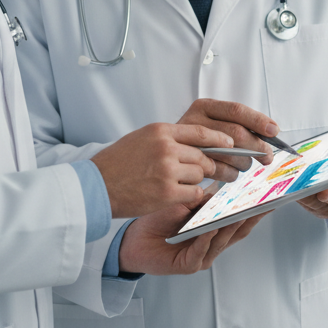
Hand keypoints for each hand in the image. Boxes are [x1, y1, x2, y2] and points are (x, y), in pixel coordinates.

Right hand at [91, 123, 228, 217]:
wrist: (96, 185)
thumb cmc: (118, 162)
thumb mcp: (142, 138)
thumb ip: (169, 138)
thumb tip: (199, 142)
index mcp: (161, 131)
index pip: (201, 131)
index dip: (220, 138)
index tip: (230, 144)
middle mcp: (166, 148)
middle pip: (203, 155)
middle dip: (210, 165)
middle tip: (216, 172)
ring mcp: (167, 171)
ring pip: (200, 174)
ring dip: (197, 181)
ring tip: (187, 185)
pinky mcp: (166, 193)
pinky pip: (194, 193)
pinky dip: (192, 196)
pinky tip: (183, 196)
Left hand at [117, 203, 267, 275]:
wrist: (134, 239)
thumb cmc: (159, 221)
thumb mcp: (187, 204)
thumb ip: (206, 198)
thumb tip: (227, 180)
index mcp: (215, 229)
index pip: (241, 218)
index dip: (256, 208)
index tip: (270, 195)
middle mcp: (212, 244)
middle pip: (238, 231)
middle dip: (252, 216)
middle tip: (264, 202)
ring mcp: (202, 256)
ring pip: (222, 240)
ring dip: (232, 225)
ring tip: (241, 211)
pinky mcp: (188, 265)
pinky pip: (201, 251)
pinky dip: (207, 239)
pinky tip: (211, 228)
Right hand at [178, 99, 277, 181]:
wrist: (160, 156)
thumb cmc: (195, 139)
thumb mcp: (210, 122)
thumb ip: (236, 123)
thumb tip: (271, 132)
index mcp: (203, 107)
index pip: (236, 110)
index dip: (257, 120)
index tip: (274, 131)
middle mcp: (193, 121)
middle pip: (236, 133)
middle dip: (257, 147)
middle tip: (266, 157)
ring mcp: (186, 144)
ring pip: (229, 154)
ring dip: (244, 163)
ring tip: (245, 165)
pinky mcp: (184, 166)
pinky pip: (218, 172)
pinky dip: (230, 175)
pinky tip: (230, 173)